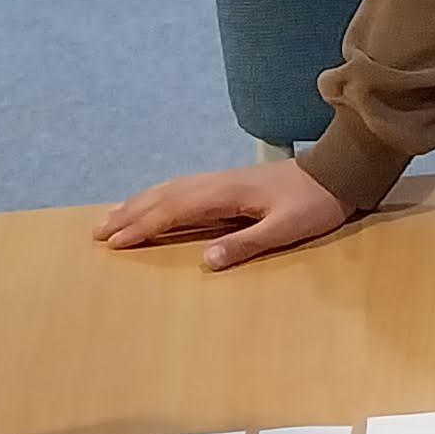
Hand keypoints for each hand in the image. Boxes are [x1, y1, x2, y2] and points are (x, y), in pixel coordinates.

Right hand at [95, 160, 352, 269]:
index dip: (143, 226)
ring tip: (113, 217)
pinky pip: (183, 188)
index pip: (174, 211)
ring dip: (139, 203)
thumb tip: (205, 261)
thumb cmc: (314, 205)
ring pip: (170, 189)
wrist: (337, 172)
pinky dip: (159, 196)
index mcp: (226, 195)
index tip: (114, 242)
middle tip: (97, 232)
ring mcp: (222, 180)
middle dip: (129, 214)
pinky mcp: (229, 182)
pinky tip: (154, 202)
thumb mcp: (285, 229)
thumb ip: (246, 244)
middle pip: (163, 197)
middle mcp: (217, 183)